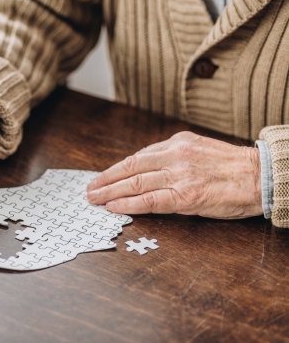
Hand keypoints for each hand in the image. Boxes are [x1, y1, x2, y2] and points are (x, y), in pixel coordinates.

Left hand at [87, 132, 262, 218]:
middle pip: (130, 168)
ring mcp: (179, 175)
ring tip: (94, 199)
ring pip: (135, 183)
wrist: (261, 176)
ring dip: (110, 192)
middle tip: (89, 189)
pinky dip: (128, 204)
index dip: (115, 169)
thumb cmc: (231, 166)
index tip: (101, 176)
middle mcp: (174, 156)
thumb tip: (145, 168)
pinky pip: (150, 200)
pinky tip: (114, 207)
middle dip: (105, 179)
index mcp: (177, 143)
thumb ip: (172, 156)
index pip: (137, 157)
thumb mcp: (198, 149)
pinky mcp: (186, 196)